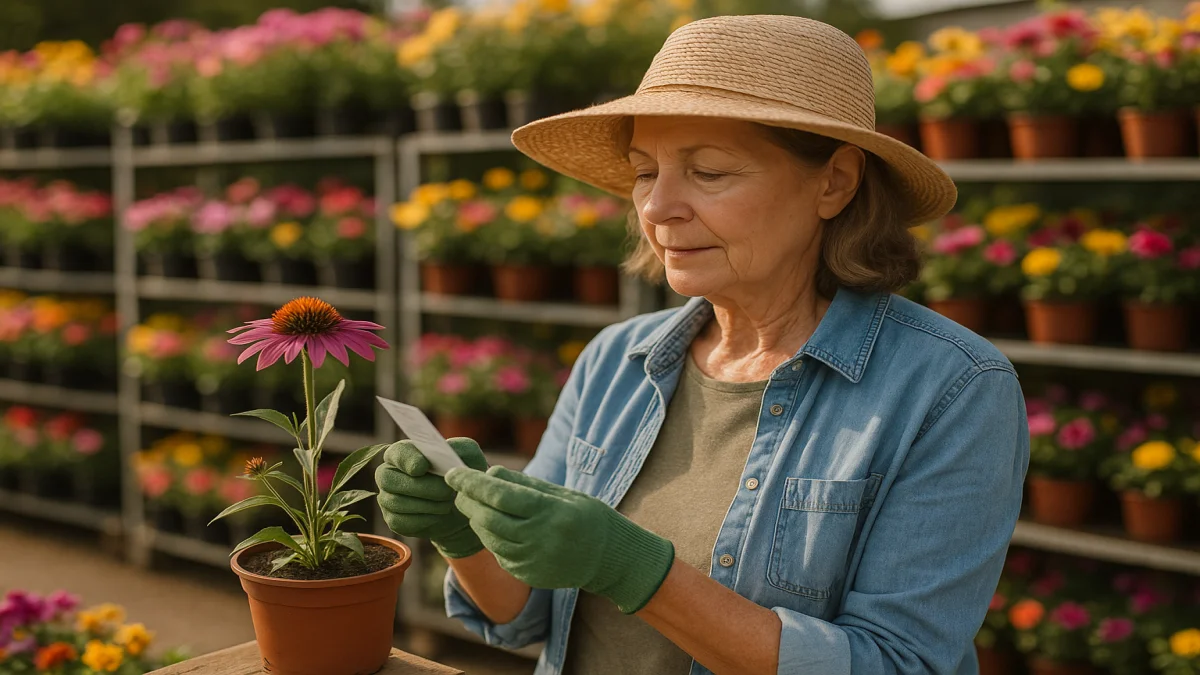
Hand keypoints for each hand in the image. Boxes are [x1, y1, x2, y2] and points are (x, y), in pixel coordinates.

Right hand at [375, 437, 488, 558]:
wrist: (463, 507)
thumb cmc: (462, 474)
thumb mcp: (468, 456)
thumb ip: (459, 448)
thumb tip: (445, 454)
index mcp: (404, 452)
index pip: (395, 453)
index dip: (406, 460)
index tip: (423, 467)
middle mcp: (389, 473)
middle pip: (390, 480)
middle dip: (422, 487)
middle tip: (447, 492)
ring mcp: (388, 498)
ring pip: (397, 502)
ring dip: (428, 505)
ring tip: (448, 503)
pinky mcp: (394, 520)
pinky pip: (402, 522)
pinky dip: (424, 520)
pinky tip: (439, 515)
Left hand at [444, 465, 674, 613]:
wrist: (608, 556)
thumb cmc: (585, 515)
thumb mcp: (561, 493)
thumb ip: (523, 485)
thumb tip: (488, 473)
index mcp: (550, 512)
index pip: (499, 496)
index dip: (472, 484)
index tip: (454, 473)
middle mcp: (540, 539)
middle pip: (488, 518)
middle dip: (467, 501)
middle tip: (457, 487)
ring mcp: (533, 561)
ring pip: (489, 538)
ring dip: (475, 519)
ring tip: (471, 504)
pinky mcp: (529, 575)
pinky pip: (500, 554)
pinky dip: (490, 537)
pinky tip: (490, 525)